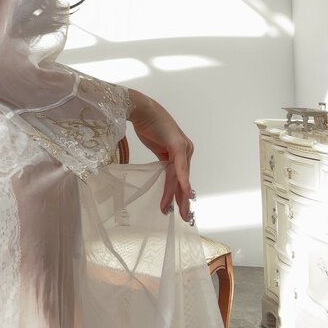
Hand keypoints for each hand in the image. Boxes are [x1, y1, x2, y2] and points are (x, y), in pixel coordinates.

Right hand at [128, 90, 193, 221]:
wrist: (142, 110)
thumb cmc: (147, 125)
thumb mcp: (157, 147)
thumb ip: (163, 160)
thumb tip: (162, 174)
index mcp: (181, 152)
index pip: (180, 178)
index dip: (179, 195)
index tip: (177, 209)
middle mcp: (185, 151)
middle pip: (183, 180)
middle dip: (183, 200)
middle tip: (184, 217)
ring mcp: (183, 148)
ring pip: (179, 177)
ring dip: (176, 194)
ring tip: (175, 210)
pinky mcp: (178, 145)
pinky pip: (179, 167)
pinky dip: (181, 180)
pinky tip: (184, 192)